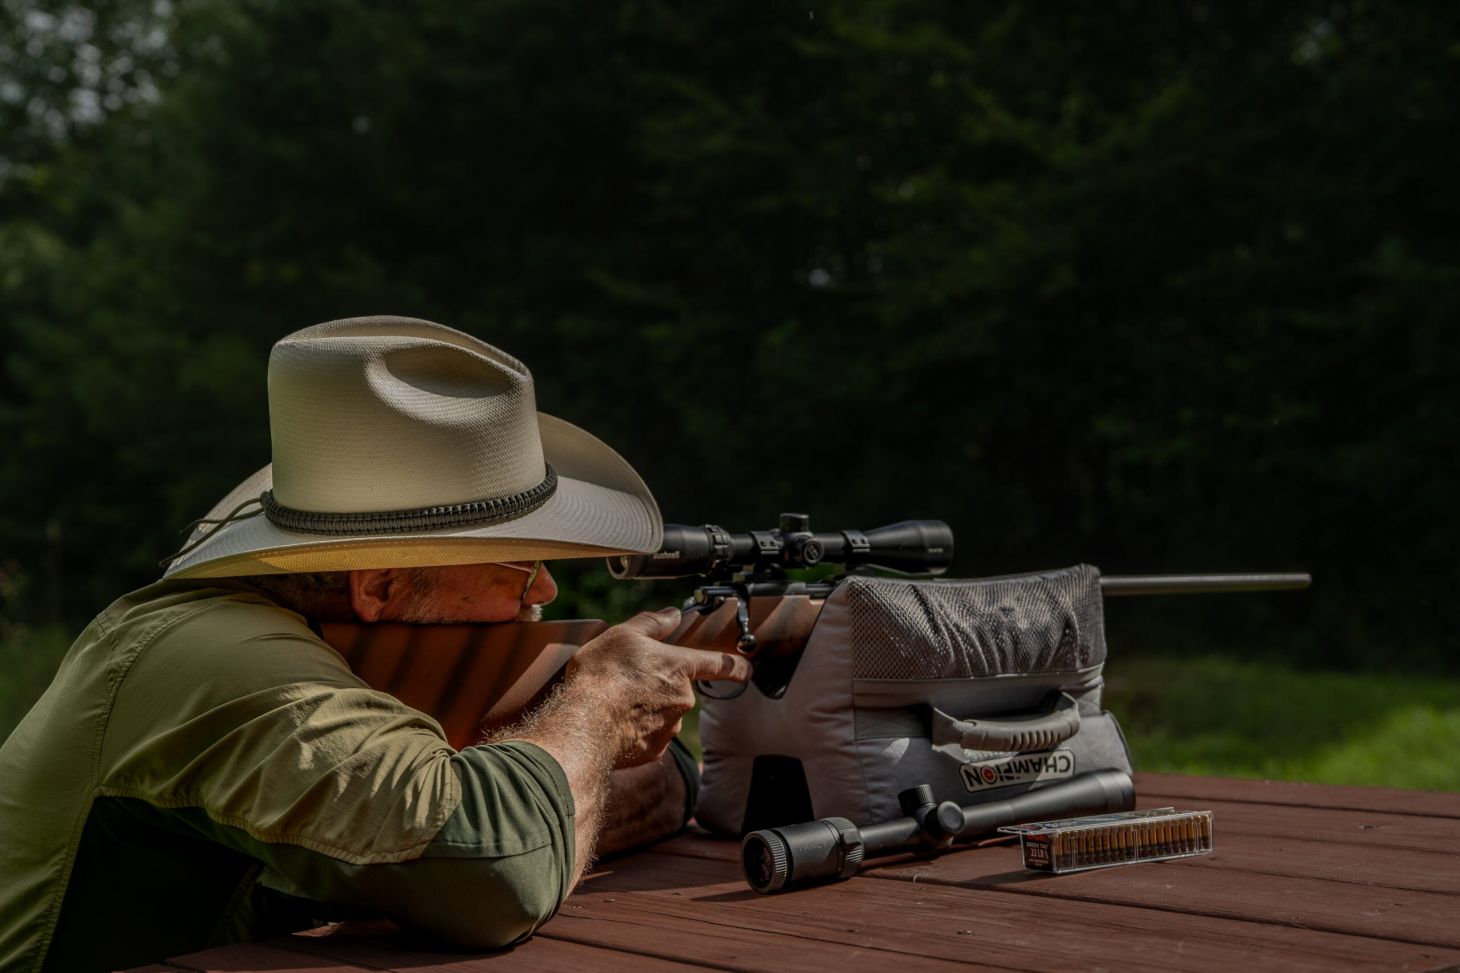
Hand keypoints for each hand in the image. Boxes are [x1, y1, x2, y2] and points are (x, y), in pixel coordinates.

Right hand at [566, 607, 749, 767]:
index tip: (746, 670)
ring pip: (663, 714)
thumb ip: (652, 623)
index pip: (719, 664)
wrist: (585, 723)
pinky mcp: (654, 751)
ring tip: (616, 704)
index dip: (736, 666)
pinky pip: (649, 737)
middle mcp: (683, 698)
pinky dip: (636, 730)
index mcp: (680, 666)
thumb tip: (673, 614)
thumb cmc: (604, 675)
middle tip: (627, 682)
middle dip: (658, 686)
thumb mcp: (623, 635)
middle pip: (678, 689)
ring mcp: (670, 727)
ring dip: (646, 709)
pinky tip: (615, 723)